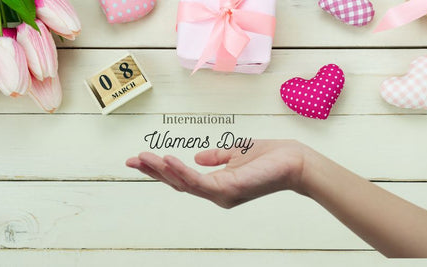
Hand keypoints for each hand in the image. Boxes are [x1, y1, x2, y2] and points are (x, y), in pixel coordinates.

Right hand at [126, 140, 307, 207]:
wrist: (295, 161)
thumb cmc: (271, 158)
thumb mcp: (236, 153)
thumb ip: (216, 157)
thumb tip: (196, 157)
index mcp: (217, 184)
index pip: (183, 178)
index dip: (161, 170)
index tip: (141, 158)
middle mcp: (217, 193)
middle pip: (178, 184)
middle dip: (153, 172)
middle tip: (131, 160)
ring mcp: (221, 194)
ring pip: (183, 184)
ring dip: (161, 170)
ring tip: (142, 158)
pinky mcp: (227, 190)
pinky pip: (198, 181)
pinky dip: (181, 170)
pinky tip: (167, 159)